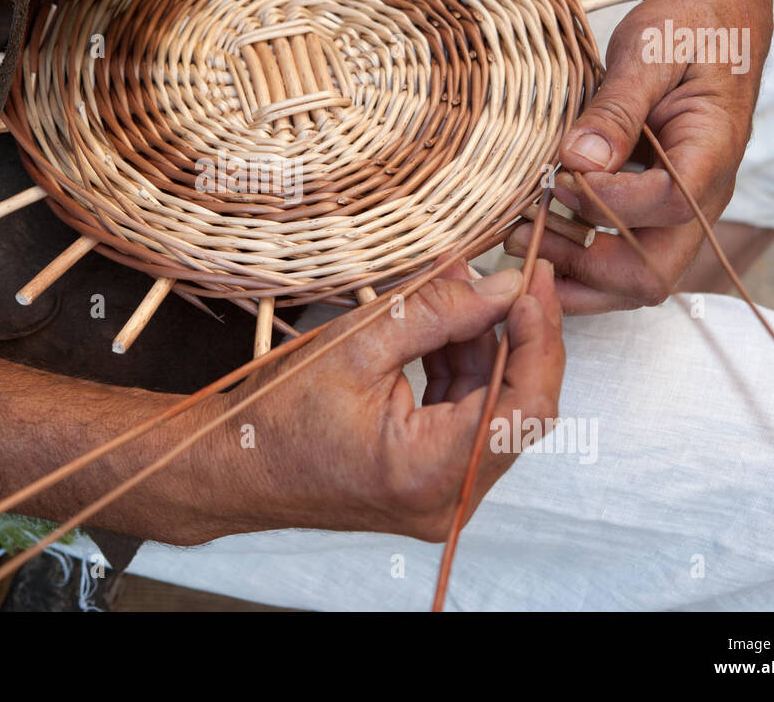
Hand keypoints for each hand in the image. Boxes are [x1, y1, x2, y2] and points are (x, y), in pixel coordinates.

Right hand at [198, 260, 563, 541]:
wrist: (233, 468)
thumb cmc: (276, 418)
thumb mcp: (356, 347)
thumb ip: (438, 313)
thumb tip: (502, 285)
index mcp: (427, 470)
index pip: (524, 406)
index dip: (540, 340)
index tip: (532, 285)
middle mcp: (445, 497)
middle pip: (518, 408)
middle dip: (517, 336)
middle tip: (519, 276)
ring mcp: (441, 495)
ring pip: (494, 408)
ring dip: (486, 346)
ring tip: (461, 287)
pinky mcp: (430, 482)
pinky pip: (467, 419)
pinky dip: (461, 369)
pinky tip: (446, 324)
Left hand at [506, 0, 772, 312]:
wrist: (713, 22)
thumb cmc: (688, 29)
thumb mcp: (650, 51)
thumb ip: (617, 107)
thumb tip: (578, 160)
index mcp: (711, 153)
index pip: (666, 206)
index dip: (607, 202)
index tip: (560, 178)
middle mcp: (702, 198)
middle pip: (653, 273)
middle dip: (584, 265)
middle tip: (526, 235)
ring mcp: (680, 213)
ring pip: (635, 280)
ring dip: (574, 271)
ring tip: (520, 238)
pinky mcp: (653, 213)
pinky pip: (621, 258)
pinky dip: (577, 259)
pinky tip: (536, 234)